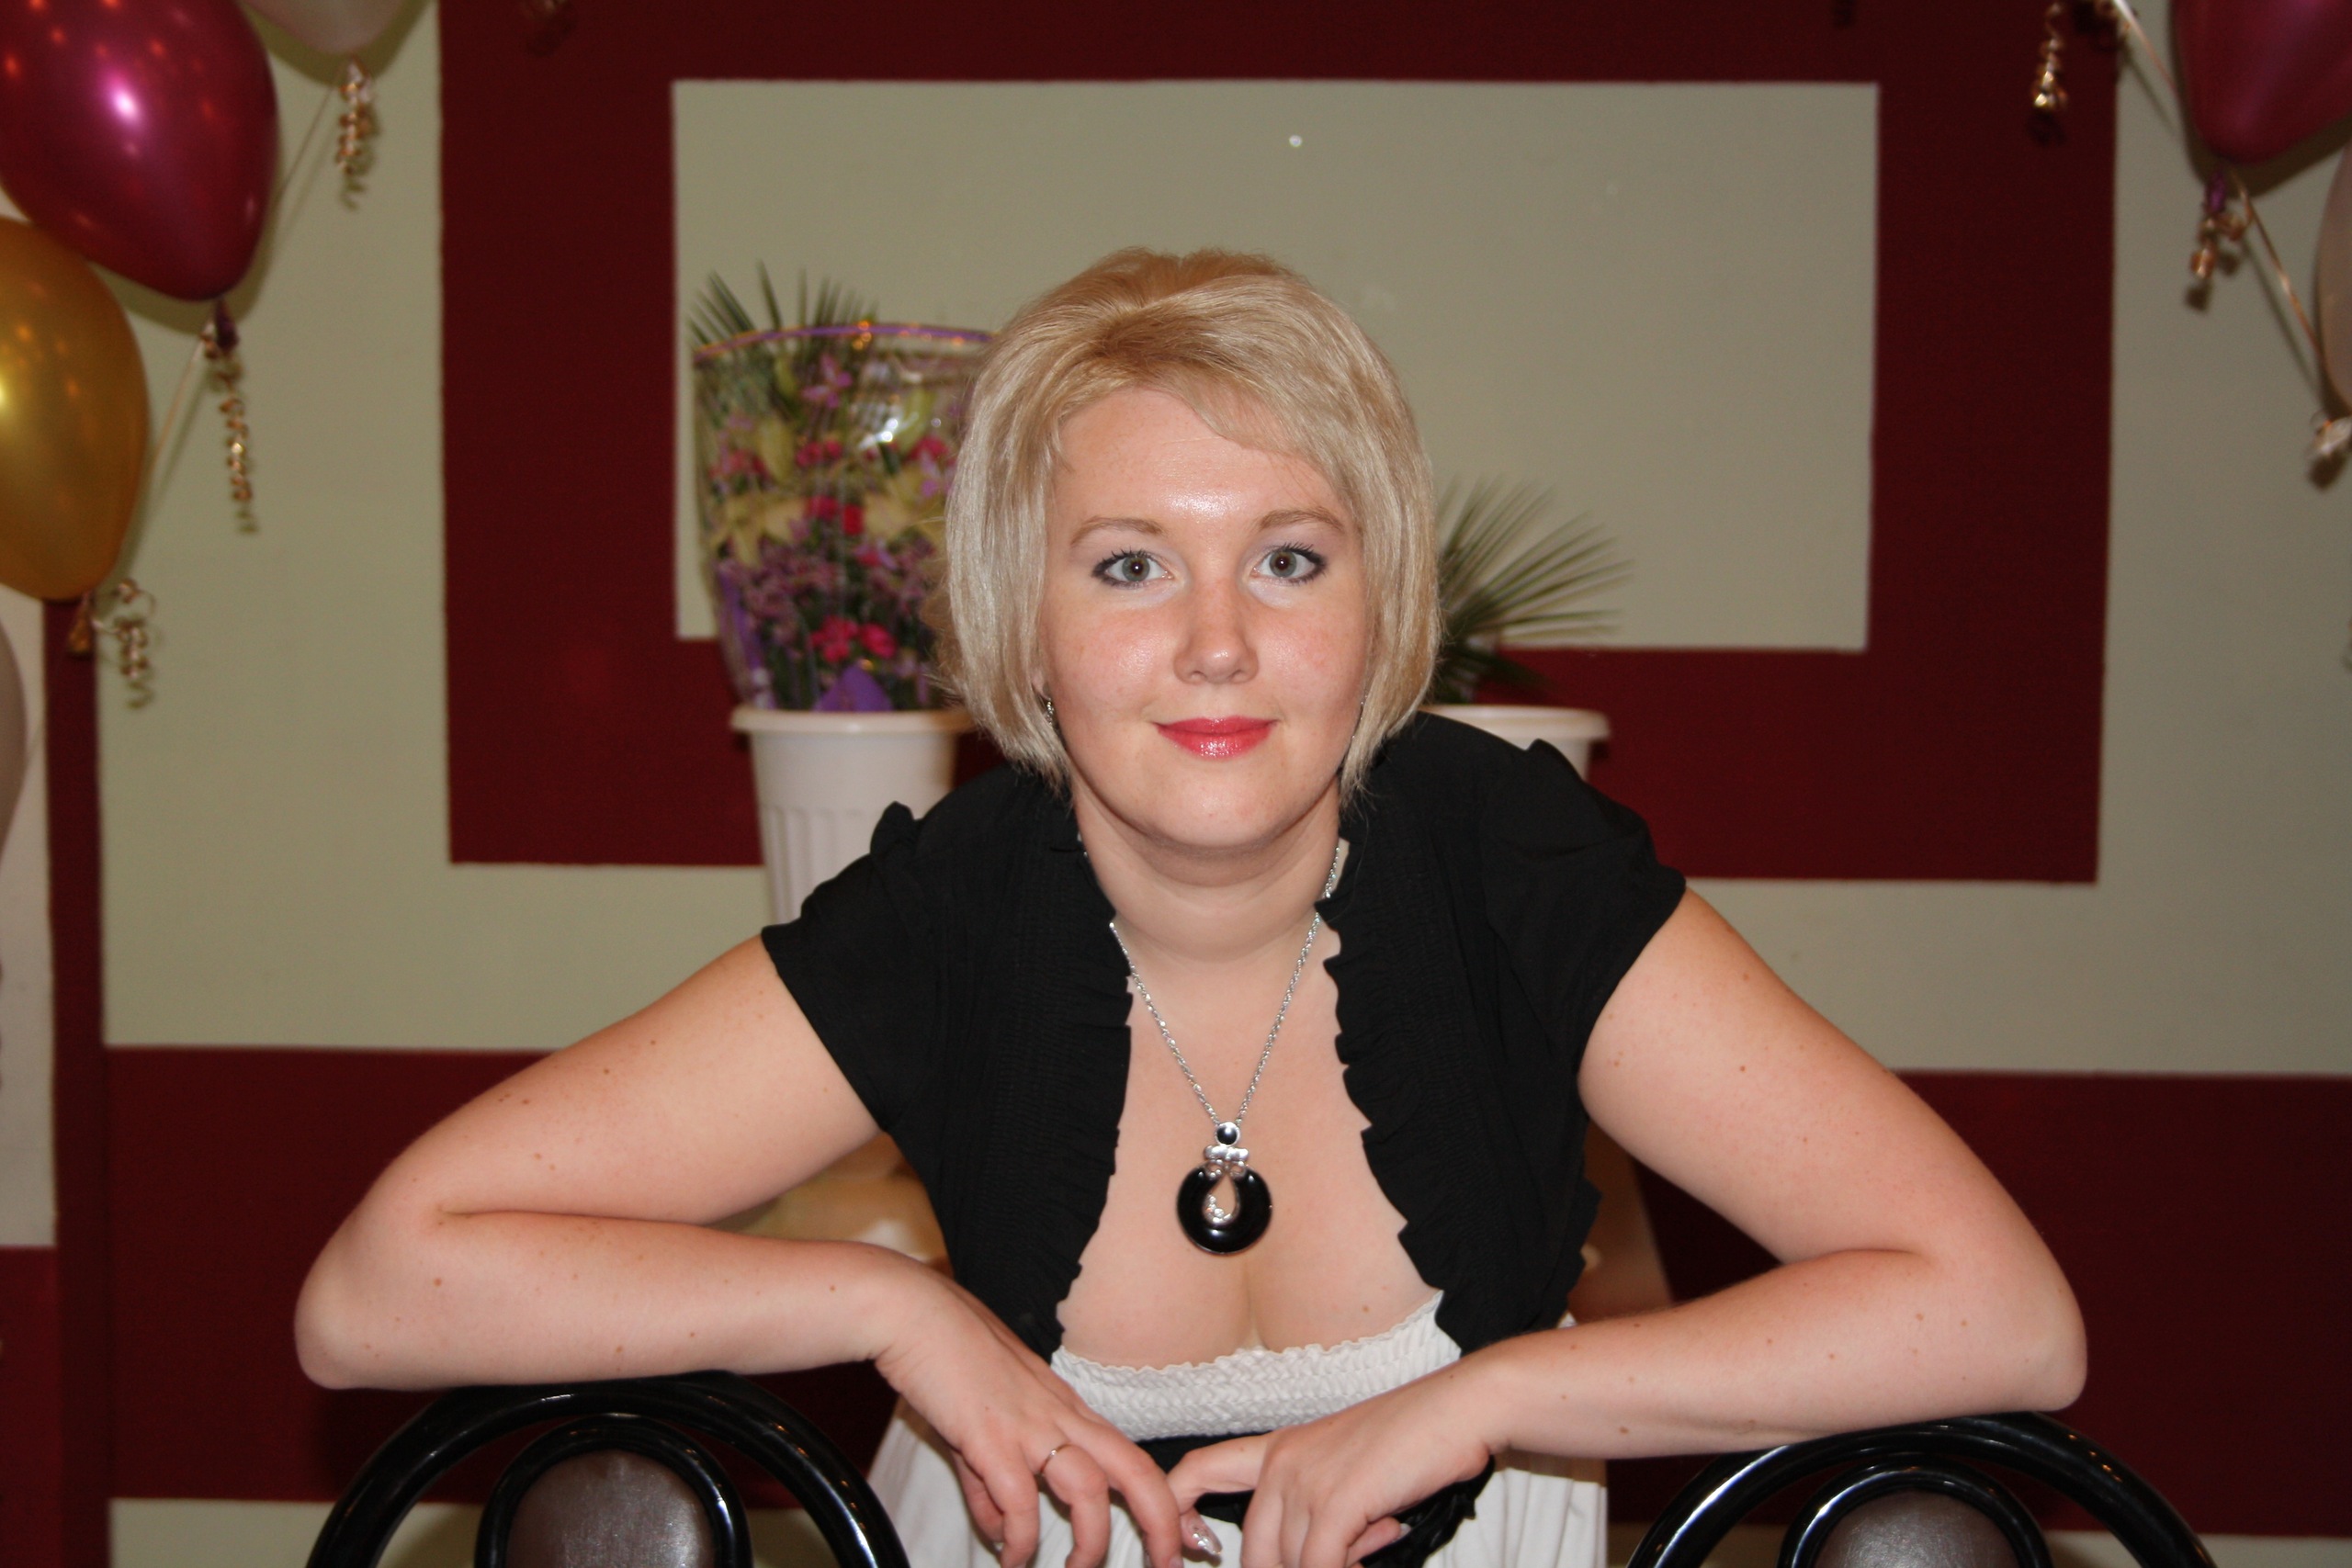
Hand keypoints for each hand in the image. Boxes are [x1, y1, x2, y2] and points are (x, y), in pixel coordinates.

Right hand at [871, 1264, 1182, 1567]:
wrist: (913, 1312)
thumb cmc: (949, 1354)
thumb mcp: (984, 1422)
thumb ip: (993, 1482)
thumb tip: (1002, 1531)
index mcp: (1066, 1407)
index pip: (1131, 1456)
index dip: (1160, 1497)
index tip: (1177, 1535)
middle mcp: (1059, 1414)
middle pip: (1134, 1468)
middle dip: (1160, 1519)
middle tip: (1168, 1562)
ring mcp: (1027, 1423)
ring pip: (1089, 1487)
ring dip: (1091, 1540)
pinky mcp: (989, 1434)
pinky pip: (1020, 1500)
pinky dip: (1021, 1537)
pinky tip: (1013, 1556)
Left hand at [1165, 1363, 1496, 1567]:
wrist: (1457, 1409)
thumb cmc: (1412, 1440)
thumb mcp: (1346, 1468)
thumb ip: (1317, 1510)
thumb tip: (1313, 1562)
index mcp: (1277, 1448)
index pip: (1196, 1471)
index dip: (1177, 1512)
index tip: (1199, 1547)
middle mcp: (1282, 1461)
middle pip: (1252, 1550)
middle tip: (1347, 1553)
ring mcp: (1306, 1479)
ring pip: (1288, 1563)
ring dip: (1337, 1564)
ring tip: (1380, 1533)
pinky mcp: (1336, 1500)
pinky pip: (1319, 1565)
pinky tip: (1383, 1538)